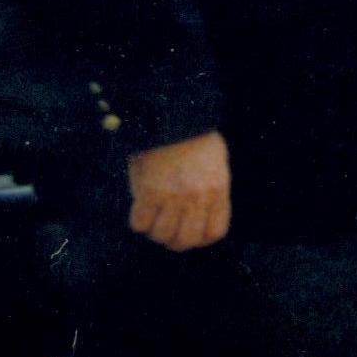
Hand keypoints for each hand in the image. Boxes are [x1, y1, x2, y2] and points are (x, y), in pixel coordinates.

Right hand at [127, 130, 231, 250]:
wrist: (172, 116)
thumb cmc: (192, 137)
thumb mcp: (214, 164)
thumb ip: (210, 192)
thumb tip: (196, 217)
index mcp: (218, 190)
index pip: (214, 232)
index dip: (200, 238)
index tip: (189, 232)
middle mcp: (198, 198)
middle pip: (186, 241)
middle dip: (174, 241)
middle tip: (165, 230)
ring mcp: (174, 197)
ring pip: (162, 235)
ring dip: (154, 231)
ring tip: (152, 217)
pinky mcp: (150, 192)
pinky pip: (140, 224)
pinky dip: (138, 221)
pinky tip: (140, 208)